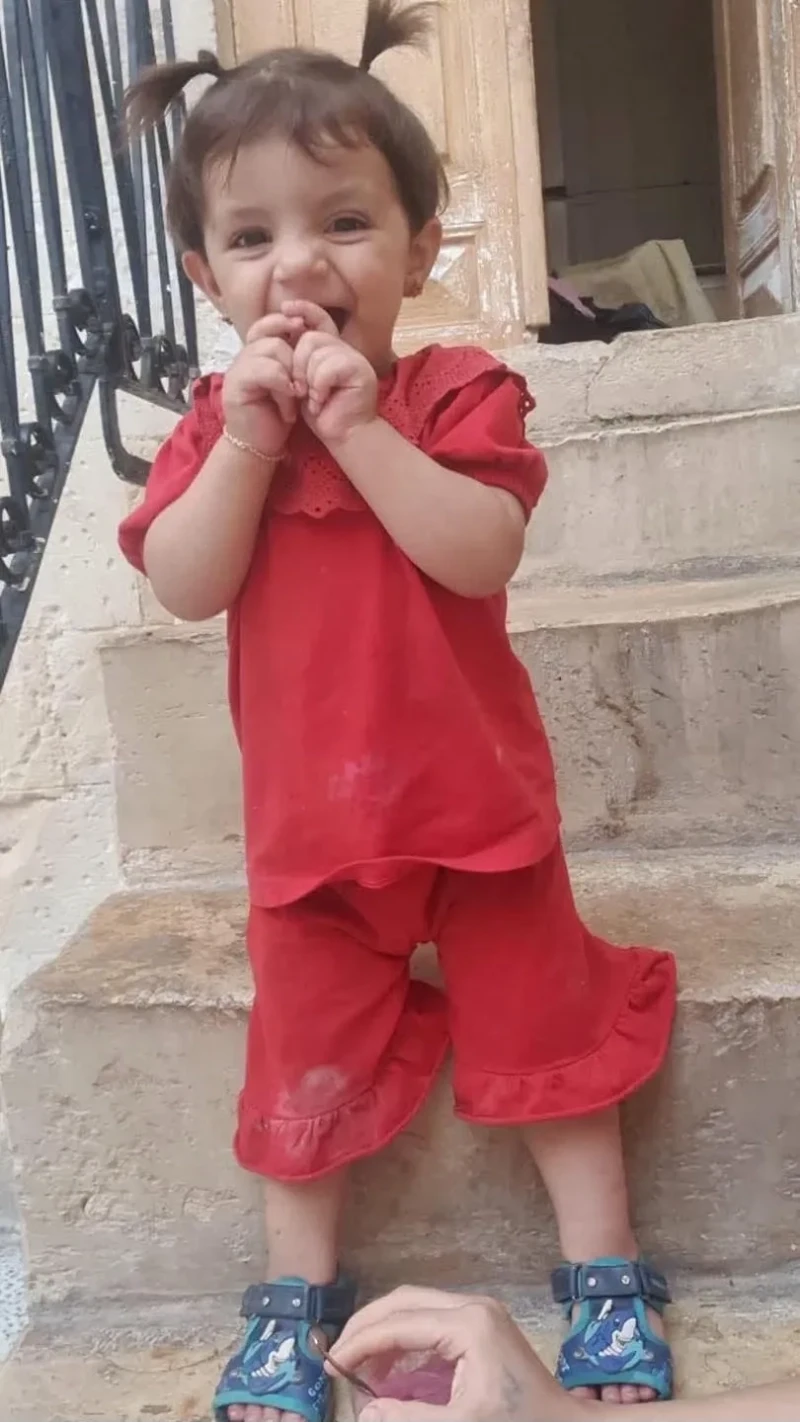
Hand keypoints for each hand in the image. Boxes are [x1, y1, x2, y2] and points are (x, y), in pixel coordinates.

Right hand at [222, 313, 304, 457]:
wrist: (259, 447)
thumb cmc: (277, 417)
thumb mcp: (291, 384)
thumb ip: (293, 361)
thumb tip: (308, 335)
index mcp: (256, 354)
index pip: (266, 324)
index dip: (283, 322)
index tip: (304, 327)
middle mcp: (243, 357)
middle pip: (272, 336)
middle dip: (294, 358)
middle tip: (302, 386)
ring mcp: (237, 369)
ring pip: (271, 350)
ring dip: (290, 375)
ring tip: (294, 400)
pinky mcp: (236, 384)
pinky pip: (266, 371)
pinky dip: (282, 387)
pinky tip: (286, 408)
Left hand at [288, 302, 377, 446]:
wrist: (343, 437)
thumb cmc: (322, 413)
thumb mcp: (303, 381)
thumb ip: (298, 358)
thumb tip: (284, 332)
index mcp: (332, 349)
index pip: (320, 319)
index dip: (304, 310)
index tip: (285, 308)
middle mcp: (345, 349)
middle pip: (312, 337)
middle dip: (298, 365)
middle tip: (300, 390)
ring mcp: (356, 358)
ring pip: (318, 351)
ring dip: (309, 379)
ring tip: (315, 399)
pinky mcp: (360, 370)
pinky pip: (328, 366)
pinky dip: (320, 386)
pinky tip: (322, 402)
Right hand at [328, 1287, 580, 1422]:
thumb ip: (410, 1418)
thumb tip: (366, 1412)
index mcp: (469, 1323)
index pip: (399, 1322)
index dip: (360, 1343)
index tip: (331, 1364)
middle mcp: (473, 1307)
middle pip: (403, 1302)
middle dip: (367, 1329)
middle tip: (338, 1360)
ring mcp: (479, 1314)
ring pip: (415, 1309)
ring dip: (385, 1336)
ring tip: (362, 1373)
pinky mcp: (482, 1328)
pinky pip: (431, 1324)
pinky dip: (406, 1344)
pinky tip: (392, 1374)